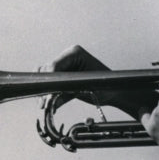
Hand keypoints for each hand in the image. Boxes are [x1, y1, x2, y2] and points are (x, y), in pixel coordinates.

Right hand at [38, 44, 156, 118]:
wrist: (115, 92)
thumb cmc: (108, 87)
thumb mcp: (88, 88)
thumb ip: (68, 92)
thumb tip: (50, 100)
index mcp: (74, 53)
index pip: (54, 65)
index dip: (47, 80)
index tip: (45, 94)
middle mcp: (67, 57)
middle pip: (47, 71)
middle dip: (44, 88)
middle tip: (42, 104)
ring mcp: (65, 66)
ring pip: (46, 78)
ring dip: (44, 93)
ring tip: (44, 106)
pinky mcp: (64, 77)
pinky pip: (52, 86)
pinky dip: (49, 95)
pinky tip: (49, 106)